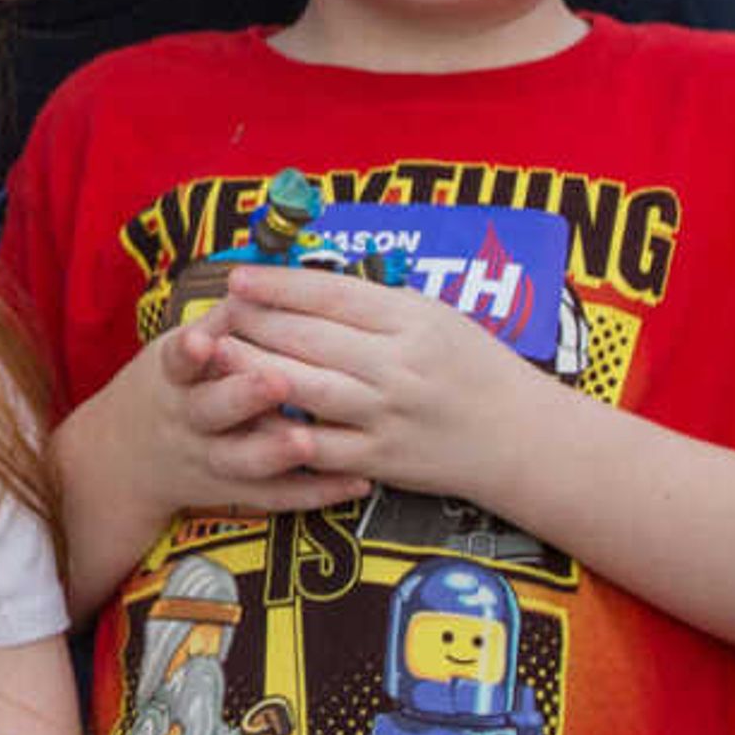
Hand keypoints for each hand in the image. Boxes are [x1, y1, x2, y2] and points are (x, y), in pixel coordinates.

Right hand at [98, 307, 365, 516]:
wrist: (128, 459)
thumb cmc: (174, 387)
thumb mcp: (182, 349)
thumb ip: (225, 320)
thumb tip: (267, 279)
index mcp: (175, 377)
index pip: (178, 362)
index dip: (190, 353)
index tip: (204, 341)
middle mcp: (189, 420)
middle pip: (210, 411)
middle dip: (242, 397)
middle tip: (277, 381)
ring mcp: (210, 459)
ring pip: (242, 461)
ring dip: (277, 452)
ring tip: (309, 440)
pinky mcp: (235, 491)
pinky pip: (277, 496)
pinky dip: (316, 491)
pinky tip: (355, 481)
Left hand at [215, 265, 551, 505]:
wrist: (519, 436)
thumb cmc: (473, 366)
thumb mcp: (435, 317)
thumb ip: (374, 304)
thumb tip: (304, 285)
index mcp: (413, 321)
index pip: (332, 294)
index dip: (278, 284)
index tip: (239, 276)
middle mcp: (398, 366)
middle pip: (309, 338)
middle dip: (253, 322)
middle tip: (215, 311)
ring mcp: (386, 414)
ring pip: (304, 388)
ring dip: (252, 369)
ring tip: (215, 353)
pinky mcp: (379, 459)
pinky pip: (318, 447)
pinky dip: (279, 432)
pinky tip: (245, 417)